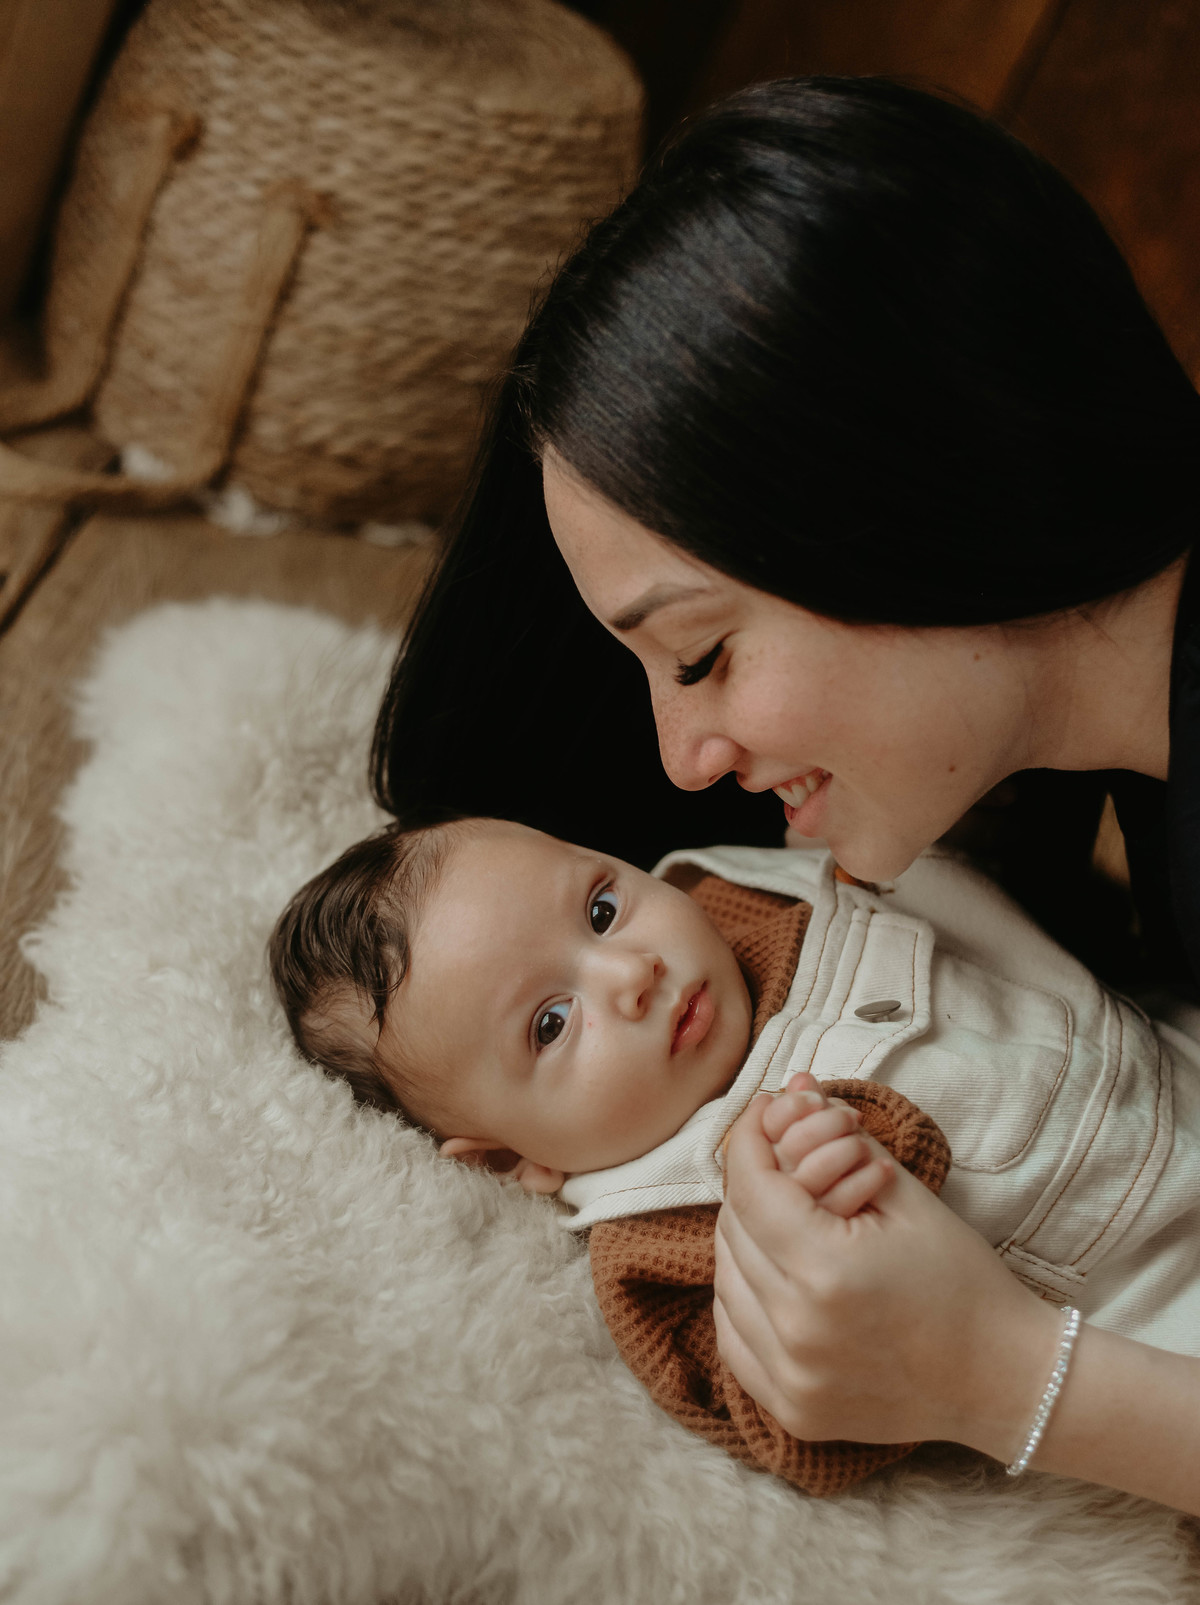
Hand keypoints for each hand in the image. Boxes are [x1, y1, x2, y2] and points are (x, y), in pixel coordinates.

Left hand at [714, 1089, 1061, 1454]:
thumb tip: (790, 1091)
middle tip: (778, 1162)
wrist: (1003, 1378)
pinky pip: (734, 1337)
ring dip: (743, 1239)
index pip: (751, 1187)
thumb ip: (835, 1142)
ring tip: (781, 1217)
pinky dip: (743, 1297)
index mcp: (827, 1271)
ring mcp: (790, 1378)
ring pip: (725, 1282)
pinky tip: (772, 1274)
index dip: (748, 1139)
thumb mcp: (905, 1197)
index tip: (760, 1113)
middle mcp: (797, 1330)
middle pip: (733, 1230)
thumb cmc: (962, 1280)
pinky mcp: (791, 1410)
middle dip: (751, 1185)